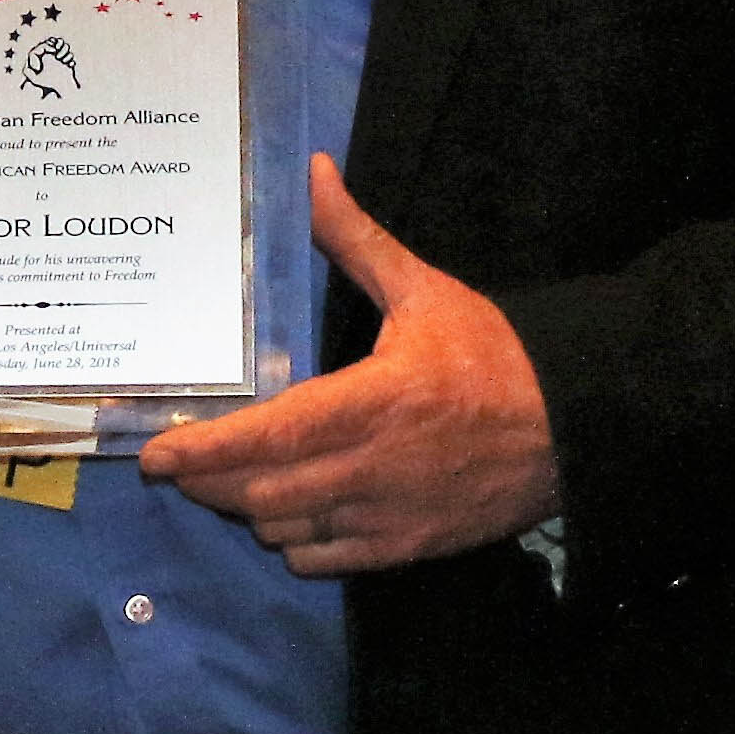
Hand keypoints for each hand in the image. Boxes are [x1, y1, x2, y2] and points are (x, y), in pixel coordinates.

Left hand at [140, 154, 559, 575]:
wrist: (577, 427)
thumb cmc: (496, 355)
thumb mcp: (423, 290)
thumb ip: (356, 238)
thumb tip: (313, 173)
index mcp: (369, 402)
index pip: (266, 438)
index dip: (203, 451)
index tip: (156, 455)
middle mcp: (370, 468)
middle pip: (259, 494)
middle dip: (211, 483)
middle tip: (182, 465)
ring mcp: (389, 515)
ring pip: (286, 531)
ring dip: (250, 510)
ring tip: (232, 483)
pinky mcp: (409, 547)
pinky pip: (327, 560)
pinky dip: (296, 544)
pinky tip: (290, 516)